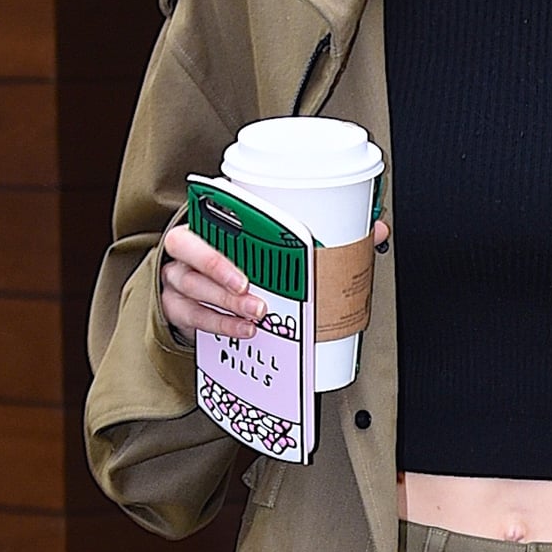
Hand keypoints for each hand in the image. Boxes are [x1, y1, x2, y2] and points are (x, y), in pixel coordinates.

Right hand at [161, 219, 388, 340]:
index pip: (201, 221)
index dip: (219, 239)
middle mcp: (186, 250)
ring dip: (224, 306)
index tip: (243, 253)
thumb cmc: (246, 253)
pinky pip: (190, 316)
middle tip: (253, 295)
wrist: (204, 279)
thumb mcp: (274, 239)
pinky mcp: (176, 307)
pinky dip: (219, 325)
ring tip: (255, 316)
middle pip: (193, 260)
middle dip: (222, 278)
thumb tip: (375, 230)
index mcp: (209, 223)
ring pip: (191, 290)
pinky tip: (243, 330)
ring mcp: (177, 280)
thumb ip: (322, 233)